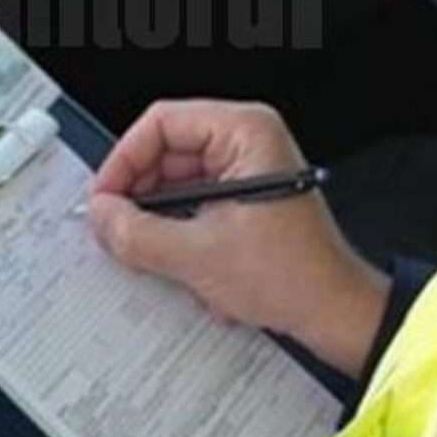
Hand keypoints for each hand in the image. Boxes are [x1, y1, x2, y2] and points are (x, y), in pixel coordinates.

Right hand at [87, 100, 387, 376]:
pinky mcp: (244, 198)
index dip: (125, 159)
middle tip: (115, 226)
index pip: (163, 123)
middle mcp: (249, 141)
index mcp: (246, 132)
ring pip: (177, 181)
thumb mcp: (198, 256)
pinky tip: (182, 264)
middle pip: (167, 151)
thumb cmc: (296, 276)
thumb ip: (137, 232)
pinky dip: (180, 232)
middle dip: (140, 194)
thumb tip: (102, 215)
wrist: (334, 313)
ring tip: (151, 250)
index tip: (105, 195)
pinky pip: (194, 202)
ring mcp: (247, 170)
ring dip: (160, 219)